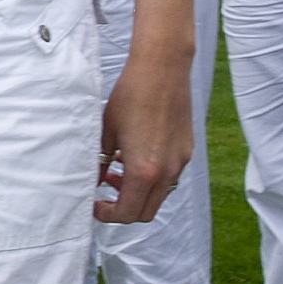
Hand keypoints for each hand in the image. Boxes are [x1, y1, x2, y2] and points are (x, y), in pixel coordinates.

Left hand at [94, 38, 193, 224]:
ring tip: (120, 171)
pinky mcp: (186, 149)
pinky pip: (170, 175)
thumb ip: (101, 162)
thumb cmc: (131, 95)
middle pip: (146, 212)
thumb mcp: (106, 131)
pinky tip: (138, 154)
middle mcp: (167, 171)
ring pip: (160, 194)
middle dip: (124, 209)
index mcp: (144, 171)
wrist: (162, 68)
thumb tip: (96, 179)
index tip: (97, 205)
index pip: (128, 213)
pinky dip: (153, 177)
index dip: (108, 215)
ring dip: (139, 192)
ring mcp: (180, 161)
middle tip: (107, 194)